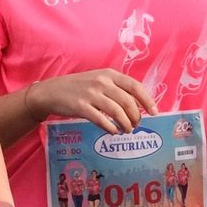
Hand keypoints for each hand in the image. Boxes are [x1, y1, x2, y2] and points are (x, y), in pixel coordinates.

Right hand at [27, 70, 157, 132]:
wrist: (52, 91)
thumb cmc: (79, 87)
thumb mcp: (99, 80)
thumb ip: (116, 89)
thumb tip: (138, 106)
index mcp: (109, 74)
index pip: (135, 86)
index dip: (147, 100)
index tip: (154, 113)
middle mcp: (102, 82)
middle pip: (128, 102)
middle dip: (136, 116)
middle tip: (136, 125)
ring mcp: (91, 94)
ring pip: (117, 112)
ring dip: (125, 124)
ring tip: (126, 130)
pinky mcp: (81, 107)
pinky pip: (102, 120)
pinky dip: (111, 128)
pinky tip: (114, 132)